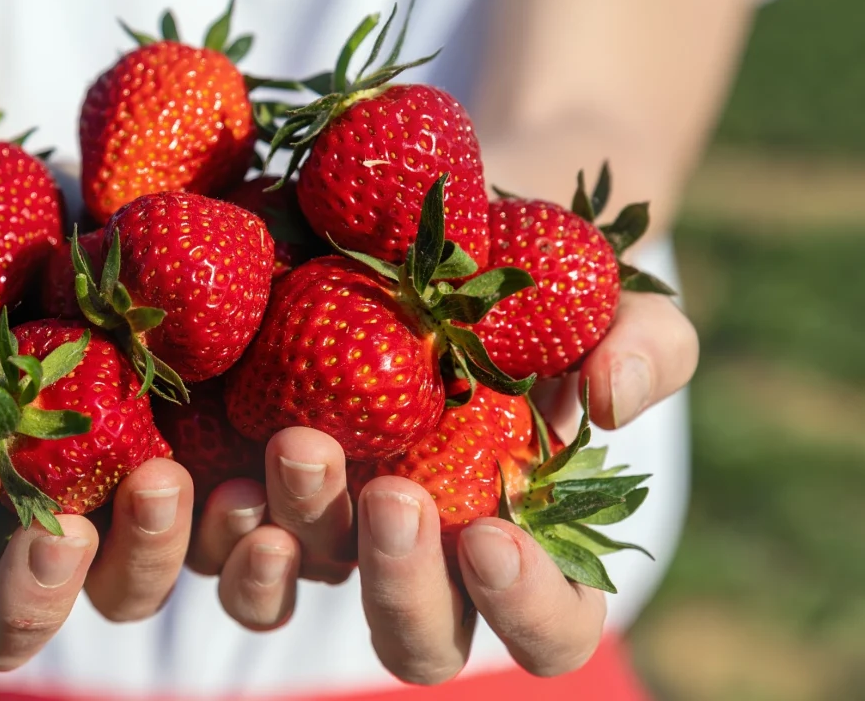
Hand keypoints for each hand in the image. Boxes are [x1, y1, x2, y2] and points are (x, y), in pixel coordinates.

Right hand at [0, 233, 196, 670]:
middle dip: (29, 601)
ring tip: (161, 481)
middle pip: (3, 624)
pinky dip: (231, 538)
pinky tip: (246, 488)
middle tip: (65, 538)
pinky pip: (208, 542)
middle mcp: (5, 523)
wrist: (32, 218)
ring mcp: (98, 506)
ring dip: (143, 558)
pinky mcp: (176, 475)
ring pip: (120, 593)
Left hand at [190, 290, 697, 682]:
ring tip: (297, 448)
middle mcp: (423, 554)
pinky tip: (219, 473)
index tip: (493, 536)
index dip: (529, 608)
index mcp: (523, 536)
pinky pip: (223, 556)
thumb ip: (645, 345)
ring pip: (305, 603)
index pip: (551, 627)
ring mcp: (331, 529)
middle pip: (419, 643)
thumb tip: (613, 402)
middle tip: (393, 496)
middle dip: (402, 588)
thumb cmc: (529, 275)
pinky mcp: (258, 489)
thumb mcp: (600, 294)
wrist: (423, 222)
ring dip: (298, 547)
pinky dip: (220, 535)